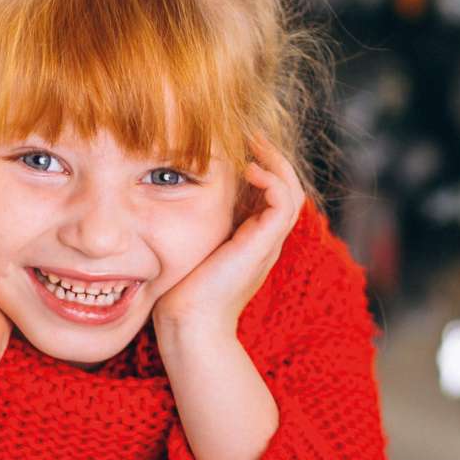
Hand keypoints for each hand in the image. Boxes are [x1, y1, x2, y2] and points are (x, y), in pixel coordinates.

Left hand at [152, 134, 305, 339]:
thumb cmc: (179, 292)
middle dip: (272, 158)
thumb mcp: (187, 248)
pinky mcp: (262, 245)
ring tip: (254, 147)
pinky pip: (284, 204)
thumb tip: (168, 195)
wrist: (188, 324)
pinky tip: (249, 170)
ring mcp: (266, 244)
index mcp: (250, 241)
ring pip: (291, 192)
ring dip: (276, 164)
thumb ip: (190, 225)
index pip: (270, 194)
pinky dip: (272, 181)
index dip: (260, 166)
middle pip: (287, 189)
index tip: (239, 145)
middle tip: (252, 135)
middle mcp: (264, 241)